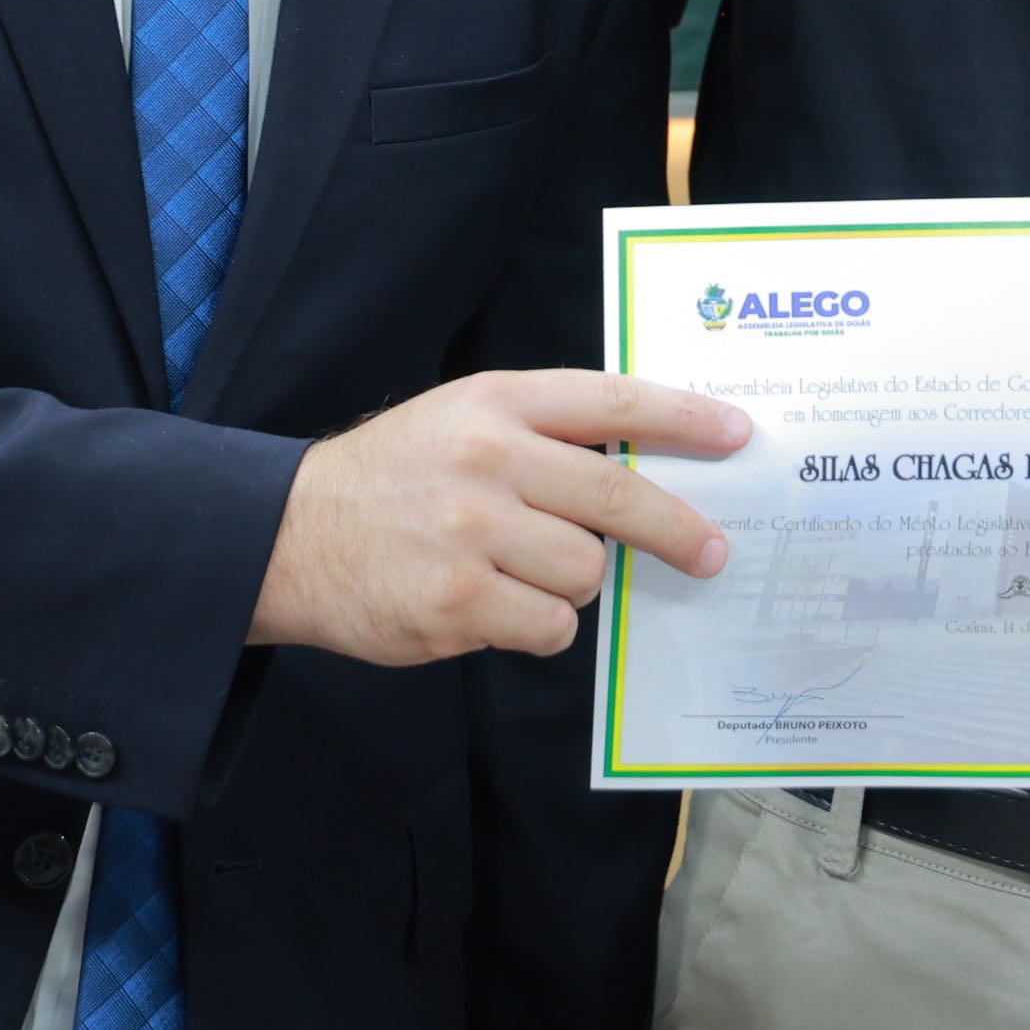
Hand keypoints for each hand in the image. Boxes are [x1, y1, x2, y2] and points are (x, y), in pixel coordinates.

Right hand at [248, 370, 750, 665]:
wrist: (289, 535)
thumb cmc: (396, 477)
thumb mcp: (464, 418)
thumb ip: (547, 431)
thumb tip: (652, 464)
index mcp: (498, 401)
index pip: (615, 402)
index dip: (687, 419)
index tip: (740, 436)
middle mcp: (489, 458)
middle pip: (619, 496)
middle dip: (677, 530)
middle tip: (711, 552)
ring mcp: (472, 533)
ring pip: (586, 572)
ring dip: (573, 584)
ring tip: (523, 573)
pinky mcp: (457, 603)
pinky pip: (548, 627)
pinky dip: (537, 627)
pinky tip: (495, 609)